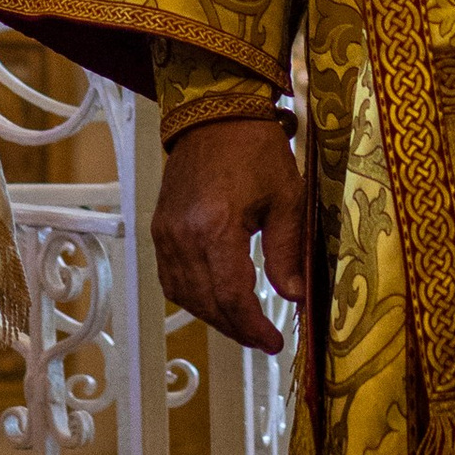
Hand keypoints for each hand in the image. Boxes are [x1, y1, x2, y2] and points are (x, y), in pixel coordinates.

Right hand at [151, 115, 305, 356]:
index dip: (253, 327)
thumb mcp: (285, 196)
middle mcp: (183, 235)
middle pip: (206, 303)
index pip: (230, 297)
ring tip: (244, 324)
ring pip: (185, 296)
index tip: (275, 342)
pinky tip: (215, 300)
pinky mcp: (159, 228)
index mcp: (216, 226)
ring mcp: (166, 233)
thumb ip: (287, 251)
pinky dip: (193, 297)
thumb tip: (295, 297)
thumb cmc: (255, 148)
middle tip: (264, 339)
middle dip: (237, 328)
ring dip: (214, 316)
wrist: (215, 111)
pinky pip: (171, 278)